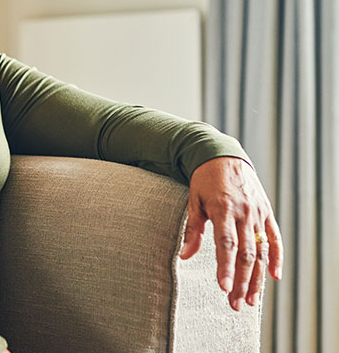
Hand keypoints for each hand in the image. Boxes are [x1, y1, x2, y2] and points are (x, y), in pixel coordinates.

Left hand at [179, 157, 282, 310]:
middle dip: (241, 281)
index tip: (224, 288)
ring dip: (256, 277)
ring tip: (250, 299)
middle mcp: (244, 213)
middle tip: (234, 303)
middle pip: (246, 253)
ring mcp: (258, 214)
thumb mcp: (193, 201)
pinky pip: (275, 238)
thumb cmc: (204, 180)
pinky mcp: (266, 213)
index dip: (225, 267)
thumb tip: (184, 257)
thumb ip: (192, 230)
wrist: (224, 156)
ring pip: (261, 251)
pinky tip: (274, 276)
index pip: (226, 244)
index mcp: (223, 209)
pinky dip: (276, 257)